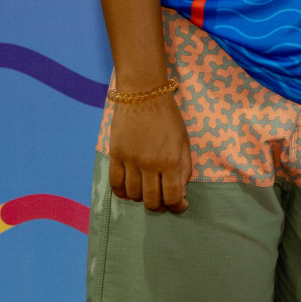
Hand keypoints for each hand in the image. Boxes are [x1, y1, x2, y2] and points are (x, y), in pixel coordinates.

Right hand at [108, 93, 192, 212]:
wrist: (143, 95)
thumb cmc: (168, 116)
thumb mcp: (184, 140)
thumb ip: (184, 166)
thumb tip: (180, 190)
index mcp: (170, 160)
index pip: (172, 196)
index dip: (177, 206)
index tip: (180, 206)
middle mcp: (149, 165)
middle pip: (152, 200)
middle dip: (160, 206)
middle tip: (163, 202)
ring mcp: (130, 161)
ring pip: (133, 194)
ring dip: (142, 199)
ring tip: (147, 194)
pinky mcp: (115, 156)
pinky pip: (115, 183)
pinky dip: (122, 193)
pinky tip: (128, 193)